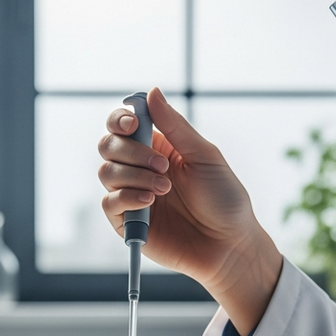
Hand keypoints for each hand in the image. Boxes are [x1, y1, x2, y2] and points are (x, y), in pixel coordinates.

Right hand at [98, 87, 282, 335]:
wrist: (228, 244)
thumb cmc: (223, 199)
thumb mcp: (204, 155)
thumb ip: (175, 126)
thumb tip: (151, 92)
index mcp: (158, 147)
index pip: (123, 125)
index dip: (121, 119)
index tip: (134, 123)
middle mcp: (139, 169)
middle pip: (108, 146)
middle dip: (131, 151)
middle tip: (162, 165)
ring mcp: (131, 195)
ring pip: (106, 172)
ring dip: (135, 176)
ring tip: (165, 189)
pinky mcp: (126, 222)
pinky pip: (110, 202)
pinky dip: (128, 197)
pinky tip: (151, 202)